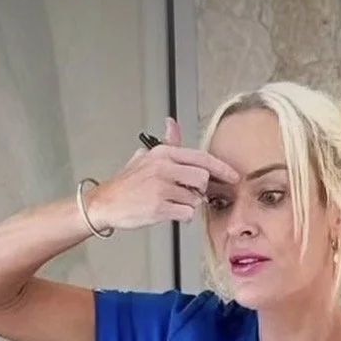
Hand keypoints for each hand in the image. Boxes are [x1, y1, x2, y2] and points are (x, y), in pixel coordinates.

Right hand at [86, 117, 238, 230]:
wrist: (107, 201)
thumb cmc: (128, 182)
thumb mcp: (146, 156)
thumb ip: (166, 143)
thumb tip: (172, 123)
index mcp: (163, 153)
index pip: (201, 157)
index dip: (221, 168)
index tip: (233, 176)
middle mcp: (163, 168)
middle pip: (202, 180)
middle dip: (200, 190)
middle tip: (189, 193)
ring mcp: (161, 188)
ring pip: (195, 199)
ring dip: (189, 204)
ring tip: (172, 202)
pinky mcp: (159, 208)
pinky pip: (186, 214)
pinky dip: (183, 216)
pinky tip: (170, 212)